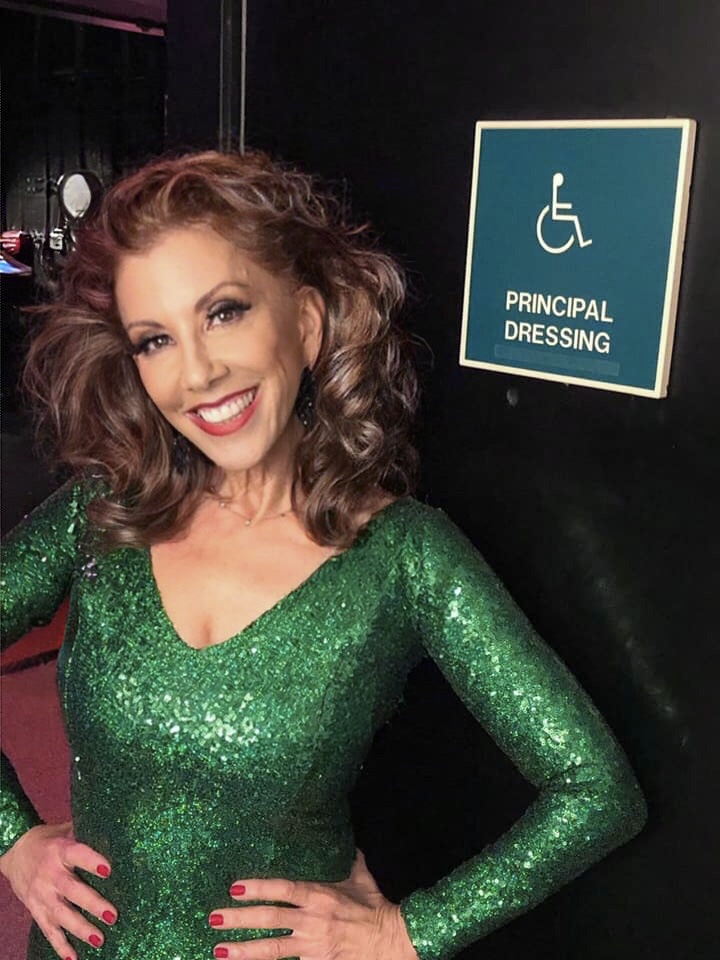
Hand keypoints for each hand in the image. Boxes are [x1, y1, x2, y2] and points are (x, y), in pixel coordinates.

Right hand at [0, 821, 115, 959]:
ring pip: (61, 915)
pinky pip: (48, 930)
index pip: (77, 855)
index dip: (92, 862)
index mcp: (60, 850)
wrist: (14, 851)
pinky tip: (73, 958)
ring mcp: (42, 895)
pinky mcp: (36, 910)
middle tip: (112, 916)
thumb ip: (86, 834)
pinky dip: (60, 946)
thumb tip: (116, 834)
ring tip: (99, 939)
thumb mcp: (64, 830)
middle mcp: (50, 874)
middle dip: (92, 904)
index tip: (108, 870)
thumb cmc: (48, 840)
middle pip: (72, 890)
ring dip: (80, 928)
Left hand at [208, 848, 418, 958]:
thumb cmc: (376, 908)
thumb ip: (350, 861)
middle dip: (239, 920)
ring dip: (244, 951)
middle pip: (269, 919)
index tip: (234, 887)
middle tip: (214, 919)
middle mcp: (312, 920)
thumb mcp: (361, 879)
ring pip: (272, 949)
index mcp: (320, 895)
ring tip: (219, 951)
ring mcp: (313, 945)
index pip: (283, 889)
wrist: (393, 941)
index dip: (258, 888)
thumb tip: (349, 841)